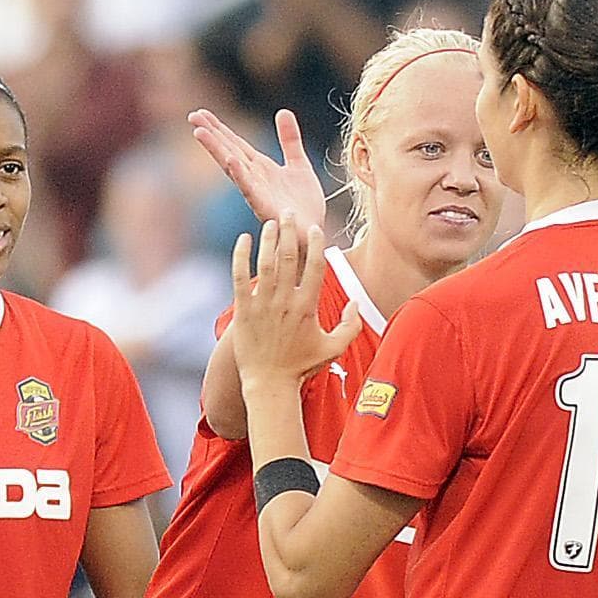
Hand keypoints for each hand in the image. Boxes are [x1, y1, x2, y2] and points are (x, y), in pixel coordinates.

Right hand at [190, 104, 331, 235]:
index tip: (201, 113)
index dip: (219, 128)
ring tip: (200, 133)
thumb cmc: (304, 206)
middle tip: (192, 116)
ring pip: (232, 166)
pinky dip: (240, 174)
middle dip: (211, 134)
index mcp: (260, 167)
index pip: (235, 143)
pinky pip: (249, 189)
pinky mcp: (265, 206)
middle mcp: (253, 178)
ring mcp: (256, 192)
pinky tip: (230, 160)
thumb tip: (282, 112)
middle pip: (228, 150)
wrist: (312, 234)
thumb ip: (289, 140)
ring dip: (216, 149)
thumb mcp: (299, 164)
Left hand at [227, 219, 362, 391]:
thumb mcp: (333, 347)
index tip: (314, 228)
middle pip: (290, 257)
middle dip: (290, 232)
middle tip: (289, 213)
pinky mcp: (244, 310)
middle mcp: (286, 301)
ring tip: (271, 222)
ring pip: (266, 263)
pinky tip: (243, 240)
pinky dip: (241, 256)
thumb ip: (351, 324)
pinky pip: (240, 277)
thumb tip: (357, 301)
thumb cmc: (301, 367)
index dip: (315, 243)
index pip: (315, 266)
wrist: (269, 384)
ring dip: (269, 239)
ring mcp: (263, 305)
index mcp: (308, 306)